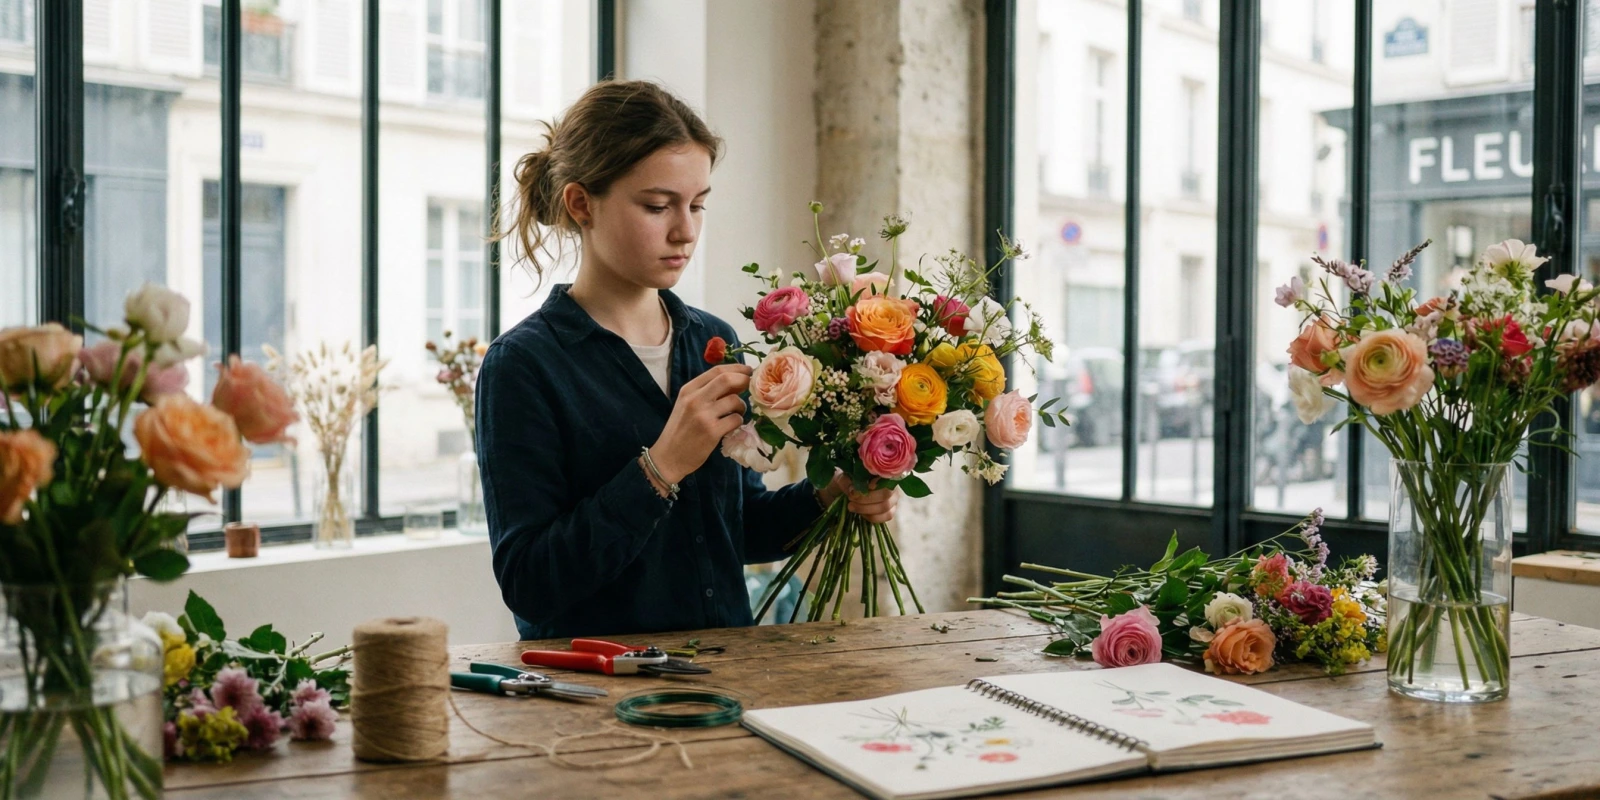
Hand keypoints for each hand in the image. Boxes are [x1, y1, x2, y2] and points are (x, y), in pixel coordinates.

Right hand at [648, 364, 752, 483]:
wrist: (669, 457)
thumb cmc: (680, 430)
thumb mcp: (686, 405)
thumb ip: (706, 392)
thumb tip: (735, 382)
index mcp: (688, 390)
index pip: (717, 370)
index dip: (736, 368)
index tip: (748, 371)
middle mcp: (695, 399)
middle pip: (727, 379)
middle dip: (744, 380)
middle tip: (751, 387)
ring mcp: (703, 416)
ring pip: (735, 400)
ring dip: (741, 406)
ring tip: (737, 412)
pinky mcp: (712, 432)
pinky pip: (736, 420)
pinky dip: (738, 421)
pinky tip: (731, 426)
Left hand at [819, 473, 898, 523]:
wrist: (845, 492)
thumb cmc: (847, 482)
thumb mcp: (843, 478)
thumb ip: (846, 482)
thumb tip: (853, 490)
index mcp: (883, 473)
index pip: (887, 479)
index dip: (877, 485)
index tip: (863, 488)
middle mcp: (892, 486)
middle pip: (886, 495)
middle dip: (866, 499)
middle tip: (851, 499)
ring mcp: (893, 500)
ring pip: (885, 508)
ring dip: (866, 509)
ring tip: (852, 506)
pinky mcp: (890, 512)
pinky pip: (885, 517)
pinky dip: (871, 517)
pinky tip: (861, 513)